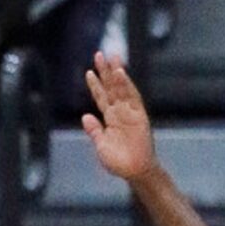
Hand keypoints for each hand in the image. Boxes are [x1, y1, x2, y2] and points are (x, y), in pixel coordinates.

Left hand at [82, 52, 155, 180]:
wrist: (134, 171)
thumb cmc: (118, 161)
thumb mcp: (101, 145)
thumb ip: (94, 130)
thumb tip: (85, 116)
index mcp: (110, 118)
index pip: (102, 97)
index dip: (95, 84)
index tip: (89, 71)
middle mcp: (120, 112)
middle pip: (111, 87)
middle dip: (105, 71)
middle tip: (100, 54)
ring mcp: (130, 112)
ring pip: (122, 89)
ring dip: (116, 74)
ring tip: (112, 58)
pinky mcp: (139, 116)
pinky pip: (132, 98)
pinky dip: (126, 86)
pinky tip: (121, 74)